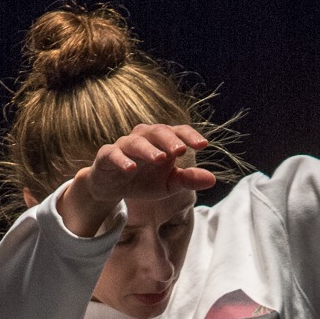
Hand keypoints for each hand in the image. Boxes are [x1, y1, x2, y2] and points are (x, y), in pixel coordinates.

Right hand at [59, 125, 215, 237]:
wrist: (112, 187)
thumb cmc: (144, 181)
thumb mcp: (168, 184)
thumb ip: (188, 180)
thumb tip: (212, 180)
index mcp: (161, 141)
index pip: (177, 132)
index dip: (189, 135)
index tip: (203, 144)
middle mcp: (143, 137)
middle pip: (157, 131)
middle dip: (169, 140)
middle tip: (181, 151)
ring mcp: (124, 145)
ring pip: (136, 141)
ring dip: (148, 149)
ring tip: (160, 158)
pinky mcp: (107, 156)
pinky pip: (113, 154)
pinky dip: (122, 160)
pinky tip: (130, 168)